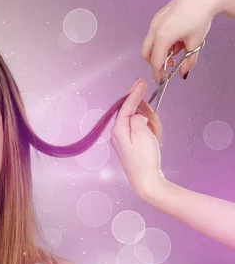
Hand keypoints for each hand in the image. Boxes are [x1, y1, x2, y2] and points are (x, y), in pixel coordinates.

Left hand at [110, 79, 163, 197]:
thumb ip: (137, 120)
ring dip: (139, 113)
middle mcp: (116, 134)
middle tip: (142, 87)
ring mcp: (121, 141)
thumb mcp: (142, 135)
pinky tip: (147, 123)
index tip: (141, 82)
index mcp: (118, 130)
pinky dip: (140, 123)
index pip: (126, 106)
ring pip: (130, 120)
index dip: (134, 93)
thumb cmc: (145, 159)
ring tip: (147, 109)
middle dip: (136, 101)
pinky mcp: (127, 146)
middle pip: (126, 111)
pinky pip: (133, 128)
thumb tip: (137, 116)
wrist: (145, 181)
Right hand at [141, 0, 221, 82]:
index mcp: (163, 36)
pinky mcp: (157, 17)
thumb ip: (188, 61)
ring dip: (159, 51)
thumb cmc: (200, 16)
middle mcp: (155, 29)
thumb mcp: (196, 42)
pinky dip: (161, 41)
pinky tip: (175, 38)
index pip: (155, 61)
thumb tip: (183, 74)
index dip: (158, 73)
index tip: (162, 80)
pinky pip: (154, 34)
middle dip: (155, 62)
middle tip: (169, 65)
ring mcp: (154, 21)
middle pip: (146, 53)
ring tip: (176, 48)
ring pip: (149, 43)